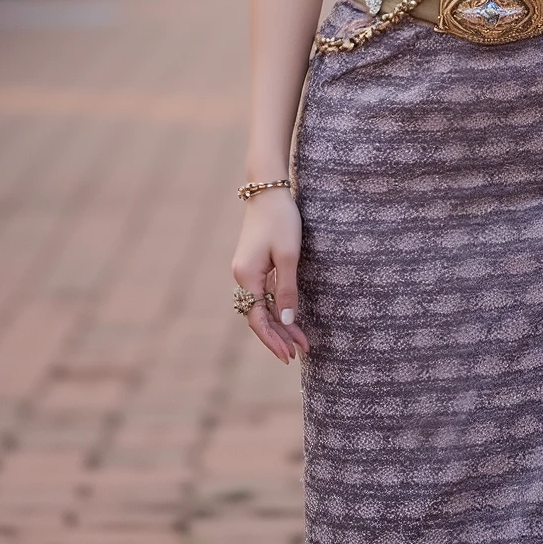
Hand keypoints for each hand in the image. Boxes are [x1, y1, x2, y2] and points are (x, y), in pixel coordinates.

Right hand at [231, 188, 309, 362]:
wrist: (269, 189)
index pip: (258, 319)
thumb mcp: (289, 255)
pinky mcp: (255, 264)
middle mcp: (242, 276)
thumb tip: (287, 320)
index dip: (273, 339)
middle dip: (279, 335)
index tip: (289, 355)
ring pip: (262, 306)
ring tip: (299, 342)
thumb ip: (287, 289)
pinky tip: (289, 317)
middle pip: (259, 316)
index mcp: (247, 276)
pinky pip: (264, 294)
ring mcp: (247, 270)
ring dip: (280, 324)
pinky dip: (277, 307)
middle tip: (300, 353)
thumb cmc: (281, 219)